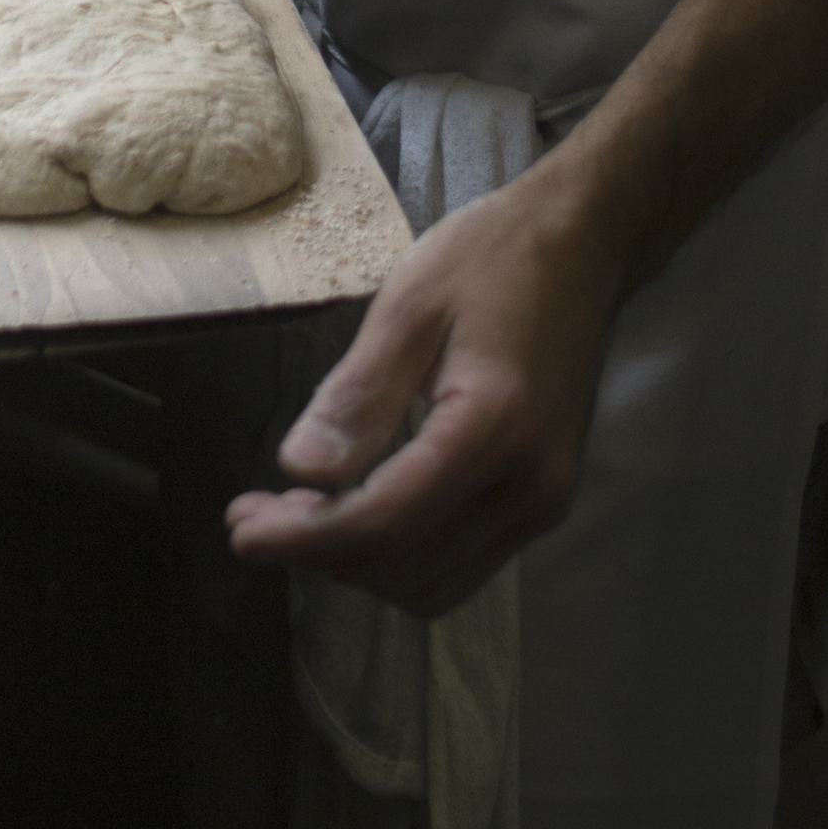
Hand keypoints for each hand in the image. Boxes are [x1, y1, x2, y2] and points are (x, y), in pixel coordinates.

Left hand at [223, 170, 623, 618]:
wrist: (586, 245)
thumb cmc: (494, 257)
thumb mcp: (411, 305)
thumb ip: (359, 393)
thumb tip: (298, 468)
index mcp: (496, 429)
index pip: (384, 522)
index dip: (304, 540)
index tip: (241, 529)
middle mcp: (531, 486)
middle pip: (406, 566)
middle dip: (321, 555)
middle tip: (252, 516)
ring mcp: (544, 501)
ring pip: (435, 583)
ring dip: (360, 566)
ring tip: (298, 515)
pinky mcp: (544, 501)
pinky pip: (462, 563)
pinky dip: (402, 556)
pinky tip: (357, 511)